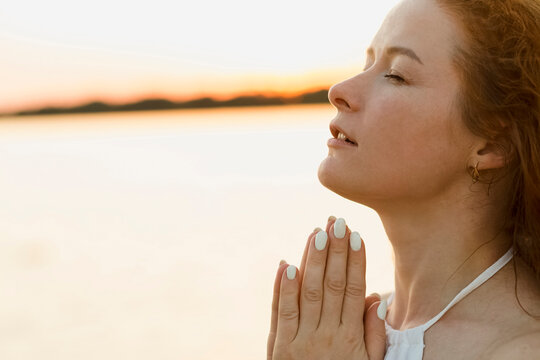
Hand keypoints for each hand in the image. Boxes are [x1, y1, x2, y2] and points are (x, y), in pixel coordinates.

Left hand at [267, 216, 386, 359]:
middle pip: (333, 284)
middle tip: (335, 222)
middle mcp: (326, 334)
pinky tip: (286, 264)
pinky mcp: (279, 347)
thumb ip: (373, 334)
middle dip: (335, 251)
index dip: (356, 261)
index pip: (354, 290)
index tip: (356, 235)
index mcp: (350, 338)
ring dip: (312, 260)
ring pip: (308, 291)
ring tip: (316, 233)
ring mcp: (301, 340)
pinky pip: (281, 312)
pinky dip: (283, 287)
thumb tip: (376, 297)